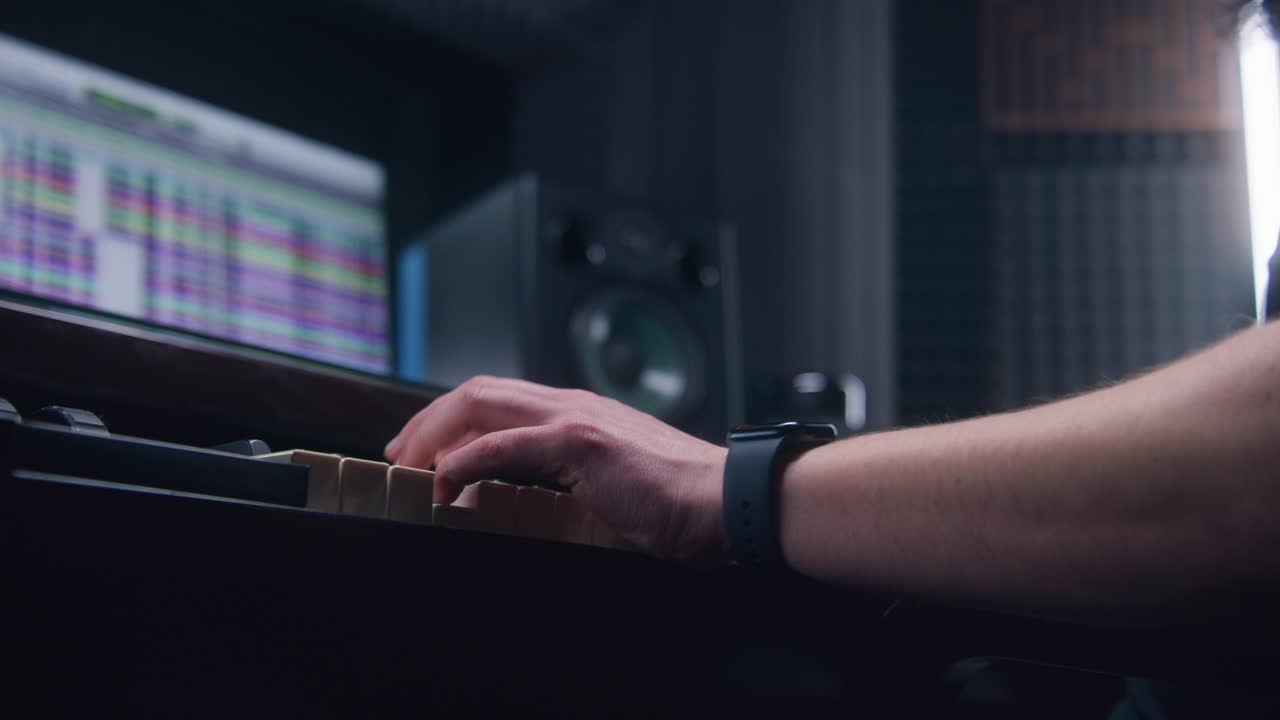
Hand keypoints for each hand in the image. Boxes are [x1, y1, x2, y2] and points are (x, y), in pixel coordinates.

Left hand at [384, 376, 729, 564]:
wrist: (728, 502)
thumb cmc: (682, 505)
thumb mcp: (612, 493)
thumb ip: (570, 492)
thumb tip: (526, 511)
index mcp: (582, 416)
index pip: (502, 400)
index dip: (455, 420)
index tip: (427, 452)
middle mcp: (574, 406)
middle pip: (481, 392)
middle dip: (430, 419)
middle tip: (400, 454)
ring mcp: (577, 419)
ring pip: (483, 404)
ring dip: (435, 432)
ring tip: (409, 464)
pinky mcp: (581, 443)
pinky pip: (504, 445)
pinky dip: (463, 461)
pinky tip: (441, 482)